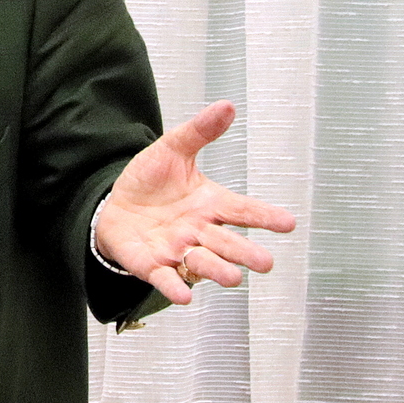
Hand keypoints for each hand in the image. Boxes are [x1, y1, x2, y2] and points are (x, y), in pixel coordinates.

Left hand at [92, 100, 295, 304]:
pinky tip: (184, 296)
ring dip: (217, 271)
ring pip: (203, 264)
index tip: (288, 223)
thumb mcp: (172, 150)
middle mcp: (200, 232)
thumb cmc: (150, 182)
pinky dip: (175, 287)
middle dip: (245, 253)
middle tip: (265, 263)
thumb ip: (199, 132)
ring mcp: (178, 251)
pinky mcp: (153, 265)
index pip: (243, 211)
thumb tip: (227, 106)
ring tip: (233, 278)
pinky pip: (166, 278)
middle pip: (228, 243)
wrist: (115, 205)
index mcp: (211, 205)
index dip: (265, 217)